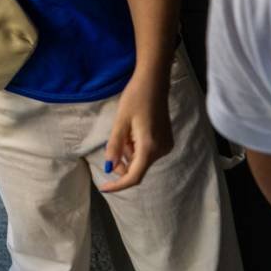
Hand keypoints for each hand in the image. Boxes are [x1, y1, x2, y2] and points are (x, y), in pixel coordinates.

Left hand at [99, 71, 173, 192]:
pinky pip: (148, 152)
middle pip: (137, 168)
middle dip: (123, 161)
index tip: (104, 187)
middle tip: (117, 139)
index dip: (118, 184)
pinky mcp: (167, 141)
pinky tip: (136, 129)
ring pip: (142, 160)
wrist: (154, 83)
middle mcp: (161, 150)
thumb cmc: (135, 98)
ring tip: (128, 129)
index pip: (134, 176)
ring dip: (130, 151)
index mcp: (149, 147)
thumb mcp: (120, 122)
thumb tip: (109, 168)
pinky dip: (138, 147)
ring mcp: (166, 146)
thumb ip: (115, 147)